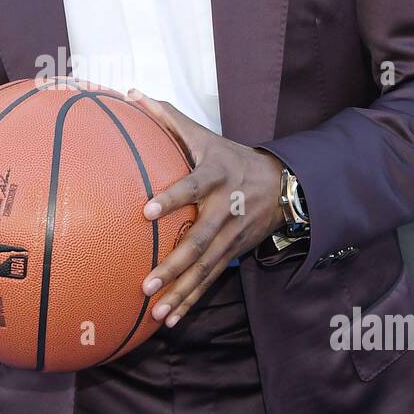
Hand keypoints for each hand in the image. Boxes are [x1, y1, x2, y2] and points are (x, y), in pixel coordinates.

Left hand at [126, 89, 284, 325]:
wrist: (282, 184)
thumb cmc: (230, 157)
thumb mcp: (205, 135)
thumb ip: (168, 117)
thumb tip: (131, 93)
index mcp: (216, 177)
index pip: (192, 187)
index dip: (172, 198)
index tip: (146, 211)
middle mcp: (225, 210)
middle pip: (199, 241)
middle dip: (174, 265)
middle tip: (146, 283)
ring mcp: (232, 236)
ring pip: (205, 269)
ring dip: (182, 292)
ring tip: (156, 313)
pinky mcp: (234, 254)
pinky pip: (211, 280)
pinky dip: (192, 301)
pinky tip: (171, 320)